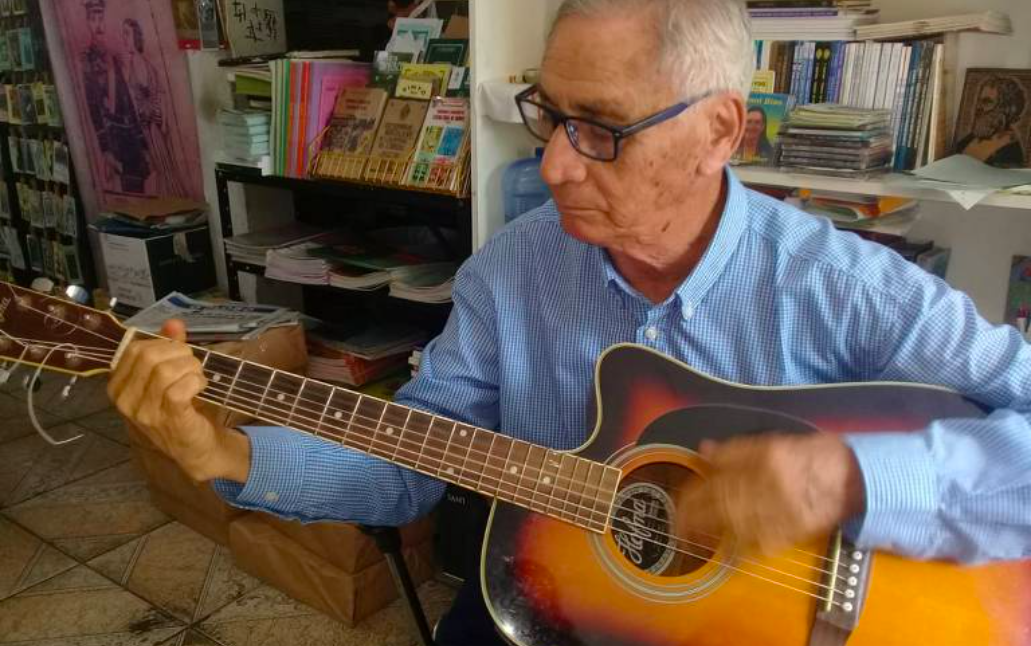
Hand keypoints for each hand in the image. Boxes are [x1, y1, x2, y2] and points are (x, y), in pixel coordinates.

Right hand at [107, 320, 250, 482]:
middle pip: (148, 357)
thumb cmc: (179, 410)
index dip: (160, 344)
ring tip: (197, 377)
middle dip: (178, 353)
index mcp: (119, 388)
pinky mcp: (169, 420)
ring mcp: (145, 413)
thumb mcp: (169, 376)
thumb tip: (173, 323)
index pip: (132, 350)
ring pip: (165, 371)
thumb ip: (168, 349)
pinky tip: (200, 387)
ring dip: (190, 367)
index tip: (178, 352)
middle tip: (192, 364)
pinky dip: (196, 381)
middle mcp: (126, 401)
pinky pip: (180, 389)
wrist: (195, 449)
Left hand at [676, 433, 864, 554]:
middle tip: (676, 526)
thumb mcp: (772, 441)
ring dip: (710, 534)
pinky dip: (739, 548)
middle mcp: (772, 486)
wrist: (855, 477)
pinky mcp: (793, 532)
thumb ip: (736, 449)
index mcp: (766, 459)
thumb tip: (703, 450)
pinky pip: (761, 543)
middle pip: (723, 503)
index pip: (720, 477)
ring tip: (689, 538)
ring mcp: (783, 512)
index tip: (679, 500)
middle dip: (695, 517)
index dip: (695, 491)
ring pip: (738, 525)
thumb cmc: (811, 454)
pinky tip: (723, 552)